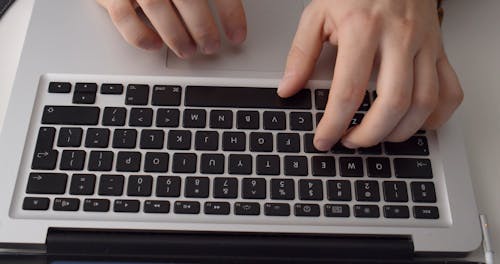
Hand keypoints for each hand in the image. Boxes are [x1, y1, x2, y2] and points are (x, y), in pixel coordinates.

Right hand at [97, 0, 246, 57]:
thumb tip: (229, 19)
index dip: (231, 13)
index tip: (237, 36)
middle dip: (202, 27)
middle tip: (211, 46)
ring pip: (156, 6)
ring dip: (175, 34)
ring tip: (188, 50)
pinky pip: (123, 16)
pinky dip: (139, 35)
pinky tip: (154, 45)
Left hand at [278, 0, 462, 150]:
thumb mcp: (318, 13)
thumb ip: (301, 53)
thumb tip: (288, 88)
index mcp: (363, 29)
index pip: (349, 91)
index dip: (334, 124)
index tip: (324, 139)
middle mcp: (399, 38)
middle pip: (393, 103)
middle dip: (369, 134)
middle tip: (350, 141)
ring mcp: (425, 45)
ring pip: (424, 103)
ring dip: (399, 131)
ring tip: (377, 136)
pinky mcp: (439, 50)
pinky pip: (450, 91)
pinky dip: (437, 116)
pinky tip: (415, 123)